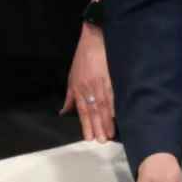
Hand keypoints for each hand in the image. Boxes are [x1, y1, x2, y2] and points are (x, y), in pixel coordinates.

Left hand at [61, 24, 114, 142]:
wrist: (93, 40)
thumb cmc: (82, 59)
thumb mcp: (71, 78)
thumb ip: (69, 97)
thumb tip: (64, 112)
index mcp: (78, 88)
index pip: (83, 110)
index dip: (86, 125)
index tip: (90, 137)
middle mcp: (88, 87)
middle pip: (94, 110)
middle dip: (98, 126)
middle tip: (102, 141)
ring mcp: (100, 83)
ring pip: (103, 105)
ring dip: (107, 120)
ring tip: (111, 133)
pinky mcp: (110, 77)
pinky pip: (112, 94)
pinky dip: (115, 106)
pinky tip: (117, 116)